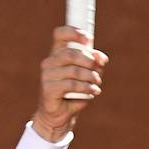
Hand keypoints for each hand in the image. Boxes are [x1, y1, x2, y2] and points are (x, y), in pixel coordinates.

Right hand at [32, 26, 107, 141]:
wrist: (60, 116)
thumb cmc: (73, 92)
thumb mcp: (87, 74)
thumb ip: (94, 63)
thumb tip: (101, 58)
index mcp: (57, 54)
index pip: (60, 34)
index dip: (74, 33)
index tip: (88, 39)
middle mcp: (49, 62)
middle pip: (71, 54)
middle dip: (90, 62)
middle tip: (99, 71)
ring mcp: (47, 75)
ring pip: (74, 71)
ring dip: (91, 77)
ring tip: (97, 85)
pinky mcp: (48, 89)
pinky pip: (71, 85)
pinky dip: (86, 88)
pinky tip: (93, 92)